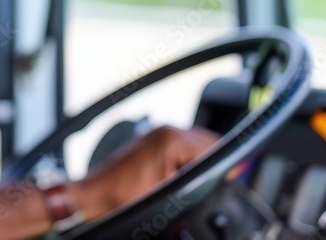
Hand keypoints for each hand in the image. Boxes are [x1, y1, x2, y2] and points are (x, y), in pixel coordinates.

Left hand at [68, 125, 219, 220]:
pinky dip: (186, 160)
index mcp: (172, 138)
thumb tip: (227, 172)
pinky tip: (181, 177)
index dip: (226, 165)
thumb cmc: (123, 196)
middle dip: (213, 162)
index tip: (230, 178)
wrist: (95, 195)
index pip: (216, 147)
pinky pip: (180, 148)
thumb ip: (199, 180)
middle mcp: (165, 130)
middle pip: (208, 143)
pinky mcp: (151, 142)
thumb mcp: (169, 193)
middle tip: (214, 183)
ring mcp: (157, 134)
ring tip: (195, 182)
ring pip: (195, 145)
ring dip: (200, 161)